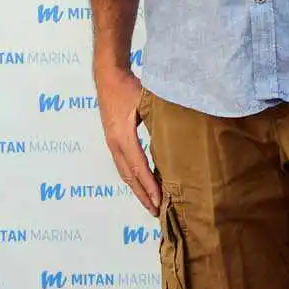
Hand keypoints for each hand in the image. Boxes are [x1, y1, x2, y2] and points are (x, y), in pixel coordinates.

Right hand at [95, 65, 159, 214]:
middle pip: (129, 176)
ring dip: (137, 189)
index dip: (150, 186)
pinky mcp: (113, 139)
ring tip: (150, 204)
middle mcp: (115, 143)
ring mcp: (111, 142)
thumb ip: (161, 119)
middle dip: (143, 195)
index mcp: (123, 136)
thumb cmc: (129, 86)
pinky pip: (123, 164)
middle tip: (156, 213)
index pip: (139, 167)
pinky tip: (142, 183)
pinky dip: (133, 178)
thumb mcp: (147, 101)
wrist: (108, 76)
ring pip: (124, 173)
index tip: (160, 201)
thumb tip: (180, 136)